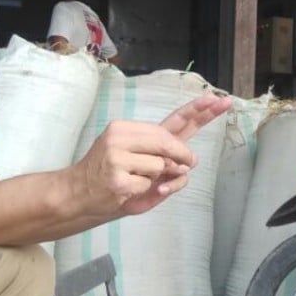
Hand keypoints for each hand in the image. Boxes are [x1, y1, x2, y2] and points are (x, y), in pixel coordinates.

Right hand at [74, 94, 232, 216]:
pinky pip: (150, 185)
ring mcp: (117, 157)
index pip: (171, 119)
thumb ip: (167, 159)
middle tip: (186, 163)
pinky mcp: (117, 178)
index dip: (198, 110)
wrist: (76, 195)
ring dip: (158, 179)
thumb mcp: (141, 163)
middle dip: (182, 156)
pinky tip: (126, 191)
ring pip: (162, 166)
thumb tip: (191, 161)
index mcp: (130, 130)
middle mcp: (122, 137)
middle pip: (170, 142)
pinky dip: (146, 193)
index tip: (219, 100)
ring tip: (136, 181)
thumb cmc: (113, 178)